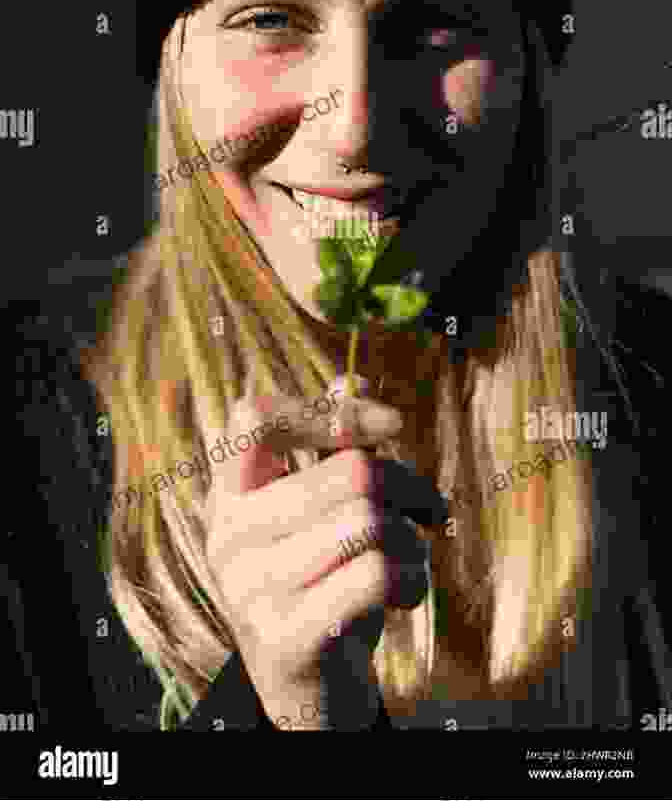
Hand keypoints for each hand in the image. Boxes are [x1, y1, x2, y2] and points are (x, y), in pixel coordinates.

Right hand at [203, 374, 447, 728]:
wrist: (305, 686)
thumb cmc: (320, 578)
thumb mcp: (319, 508)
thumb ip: (330, 444)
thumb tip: (352, 375)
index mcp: (230, 491)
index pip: (254, 417)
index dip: (329, 408)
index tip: (388, 425)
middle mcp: (228, 534)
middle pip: (348, 472)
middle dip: (409, 484)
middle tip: (429, 506)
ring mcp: (250, 587)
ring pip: (368, 522)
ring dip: (412, 538)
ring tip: (412, 554)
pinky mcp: (285, 637)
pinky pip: (374, 574)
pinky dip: (412, 577)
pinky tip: (407, 590)